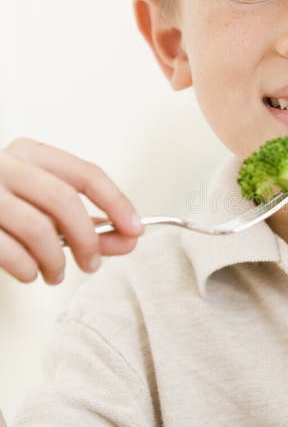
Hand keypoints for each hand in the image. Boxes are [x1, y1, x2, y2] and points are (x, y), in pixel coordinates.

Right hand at [0, 138, 143, 283]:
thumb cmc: (3, 206)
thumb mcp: (44, 206)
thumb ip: (87, 222)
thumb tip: (129, 239)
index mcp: (30, 153)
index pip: (86, 174)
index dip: (117, 204)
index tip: (135, 230)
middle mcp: (4, 166)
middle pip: (64, 201)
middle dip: (88, 239)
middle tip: (93, 263)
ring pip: (38, 229)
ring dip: (56, 261)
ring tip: (56, 273)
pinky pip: (10, 251)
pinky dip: (27, 269)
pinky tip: (29, 272)